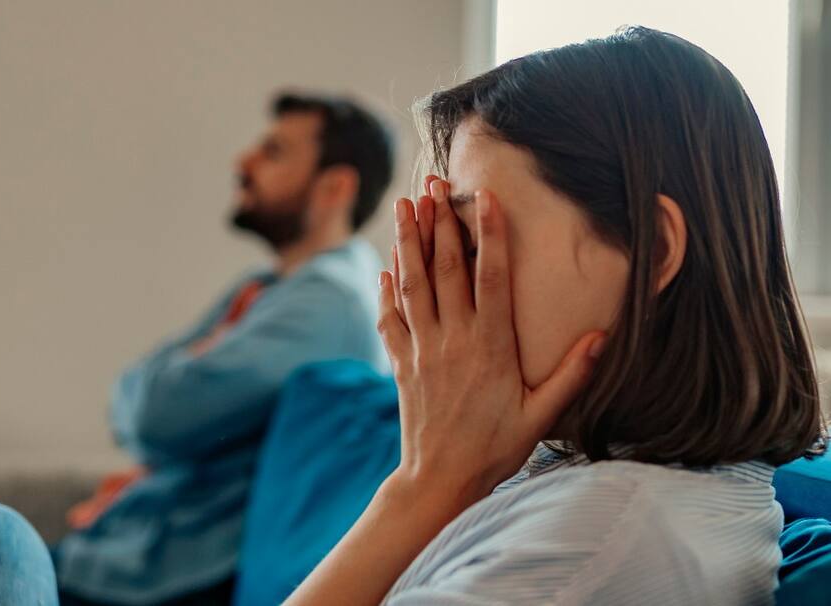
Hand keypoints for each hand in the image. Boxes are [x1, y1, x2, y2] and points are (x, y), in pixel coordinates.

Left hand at [378, 181, 605, 507]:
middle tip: (432, 183)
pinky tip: (386, 266)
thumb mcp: (541, 416)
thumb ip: (571, 374)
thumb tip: (602, 335)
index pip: (492, 277)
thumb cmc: (495, 449)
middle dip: (438, 221)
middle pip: (445, 268)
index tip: (484, 197)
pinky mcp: (402, 363)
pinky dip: (387, 289)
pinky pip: (390, 317)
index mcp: (491, 346)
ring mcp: (423, 349)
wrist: (440, 481)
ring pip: (413, 284)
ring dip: (408, 242)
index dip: (489, 234)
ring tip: (404, 205)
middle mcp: (453, 339)